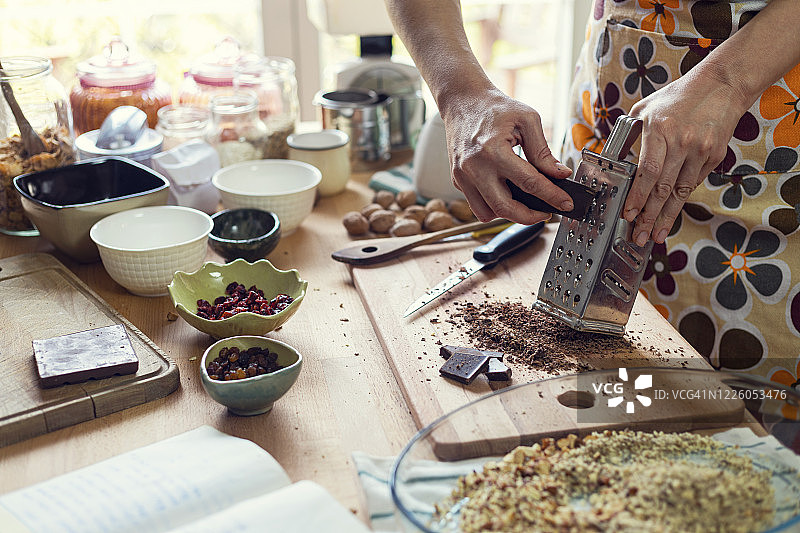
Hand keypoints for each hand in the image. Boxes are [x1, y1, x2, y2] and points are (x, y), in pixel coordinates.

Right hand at [440, 88, 573, 224]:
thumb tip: (560, 175)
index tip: (565, 203)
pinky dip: (493, 206)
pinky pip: (476, 205)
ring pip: (487, 213)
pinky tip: (505, 193)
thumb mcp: (527, 120)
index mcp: (493, 150)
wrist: (463, 101)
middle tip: (546, 213)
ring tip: (524, 203)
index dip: (552, 196)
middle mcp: (475, 167)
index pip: (529, 183)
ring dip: (509, 214)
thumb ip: (543, 151)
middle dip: (530, 217)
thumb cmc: (494, 108)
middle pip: (505, 208)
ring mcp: (462, 176)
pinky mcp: (457, 180)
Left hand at [625, 71, 745, 244]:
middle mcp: (682, 142)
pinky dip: (680, 197)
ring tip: (657, 234)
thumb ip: (628, 134)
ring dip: (668, 216)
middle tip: (640, 236)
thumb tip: (614, 158)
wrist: (722, 84)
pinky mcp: (714, 156)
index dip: (638, 197)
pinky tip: (671, 211)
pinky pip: (693, 182)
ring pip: (681, 192)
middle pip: (663, 188)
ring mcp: (701, 150)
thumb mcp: (644, 109)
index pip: (647, 172)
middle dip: (650, 217)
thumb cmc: (678, 96)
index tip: (629, 214)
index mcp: (660, 130)